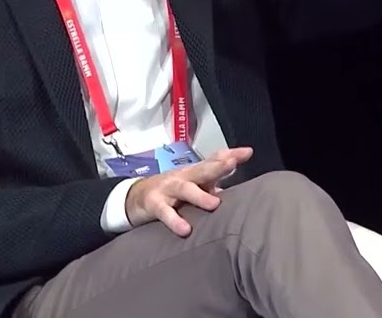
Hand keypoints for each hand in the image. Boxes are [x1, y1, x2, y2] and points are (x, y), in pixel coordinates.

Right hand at [125, 146, 254, 236]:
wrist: (134, 197)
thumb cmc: (170, 193)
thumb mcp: (192, 185)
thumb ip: (213, 184)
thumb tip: (238, 186)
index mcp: (194, 173)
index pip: (213, 160)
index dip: (229, 155)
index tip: (247, 152)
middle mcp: (182, 177)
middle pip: (201, 169)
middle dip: (216, 166)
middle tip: (232, 164)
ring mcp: (167, 189)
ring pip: (184, 189)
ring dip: (199, 195)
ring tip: (214, 204)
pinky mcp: (154, 204)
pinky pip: (165, 213)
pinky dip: (175, 220)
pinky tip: (185, 229)